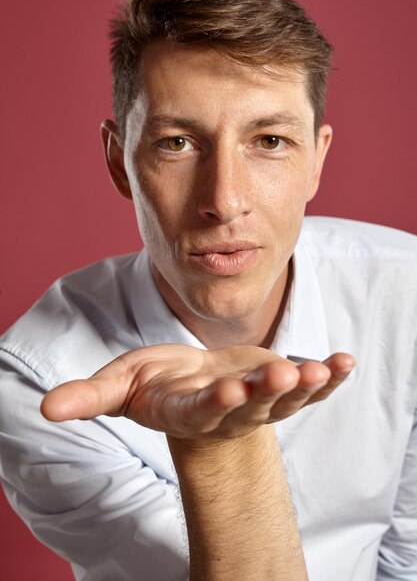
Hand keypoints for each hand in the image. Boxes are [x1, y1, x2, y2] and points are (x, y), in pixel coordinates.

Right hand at [41, 345, 354, 438]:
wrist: (195, 387)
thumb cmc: (157, 384)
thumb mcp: (120, 386)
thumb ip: (90, 397)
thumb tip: (47, 408)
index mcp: (189, 411)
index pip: (203, 412)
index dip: (216, 405)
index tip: (229, 392)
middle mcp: (229, 412)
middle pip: (251, 407)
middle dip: (267, 392)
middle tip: (281, 373)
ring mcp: (259, 401)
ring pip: (285, 399)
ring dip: (304, 386)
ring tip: (321, 369)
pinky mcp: (279, 386)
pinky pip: (309, 386)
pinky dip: (329, 377)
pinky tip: (346, 362)